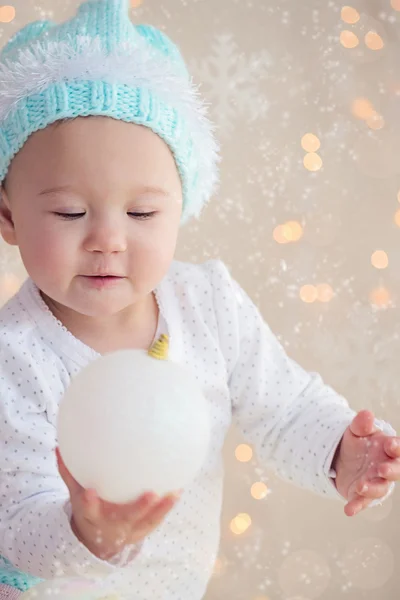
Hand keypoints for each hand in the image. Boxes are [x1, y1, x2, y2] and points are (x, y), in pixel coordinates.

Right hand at [56, 447, 180, 559]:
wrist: (99, 539)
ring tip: (173, 493)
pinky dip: (167, 507)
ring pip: (146, 521)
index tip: (90, 491)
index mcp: (93, 515)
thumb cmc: (91, 507)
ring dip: (160, 509)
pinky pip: (156, 519)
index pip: (88, 509)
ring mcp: (129, 529)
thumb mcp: (77, 493)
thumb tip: (58, 446)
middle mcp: (111, 524)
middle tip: (150, 494)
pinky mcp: (143, 530)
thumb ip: (69, 472)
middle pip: (125, 518)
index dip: (89, 502)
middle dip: (138, 508)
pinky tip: (177, 491)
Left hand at [333, 410, 399, 516]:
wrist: (343, 458)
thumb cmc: (359, 442)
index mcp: (388, 450)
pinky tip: (348, 510)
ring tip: (360, 486)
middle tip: (382, 469)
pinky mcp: (363, 495)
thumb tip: (366, 414)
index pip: (397, 449)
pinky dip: (356, 506)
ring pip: (379, 488)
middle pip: (395, 472)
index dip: (396, 447)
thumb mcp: (357, 430)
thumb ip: (361, 424)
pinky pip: (362, 502)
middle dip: (391, 471)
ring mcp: (376, 483)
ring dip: (372, 488)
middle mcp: (386, 468)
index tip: (390, 445)